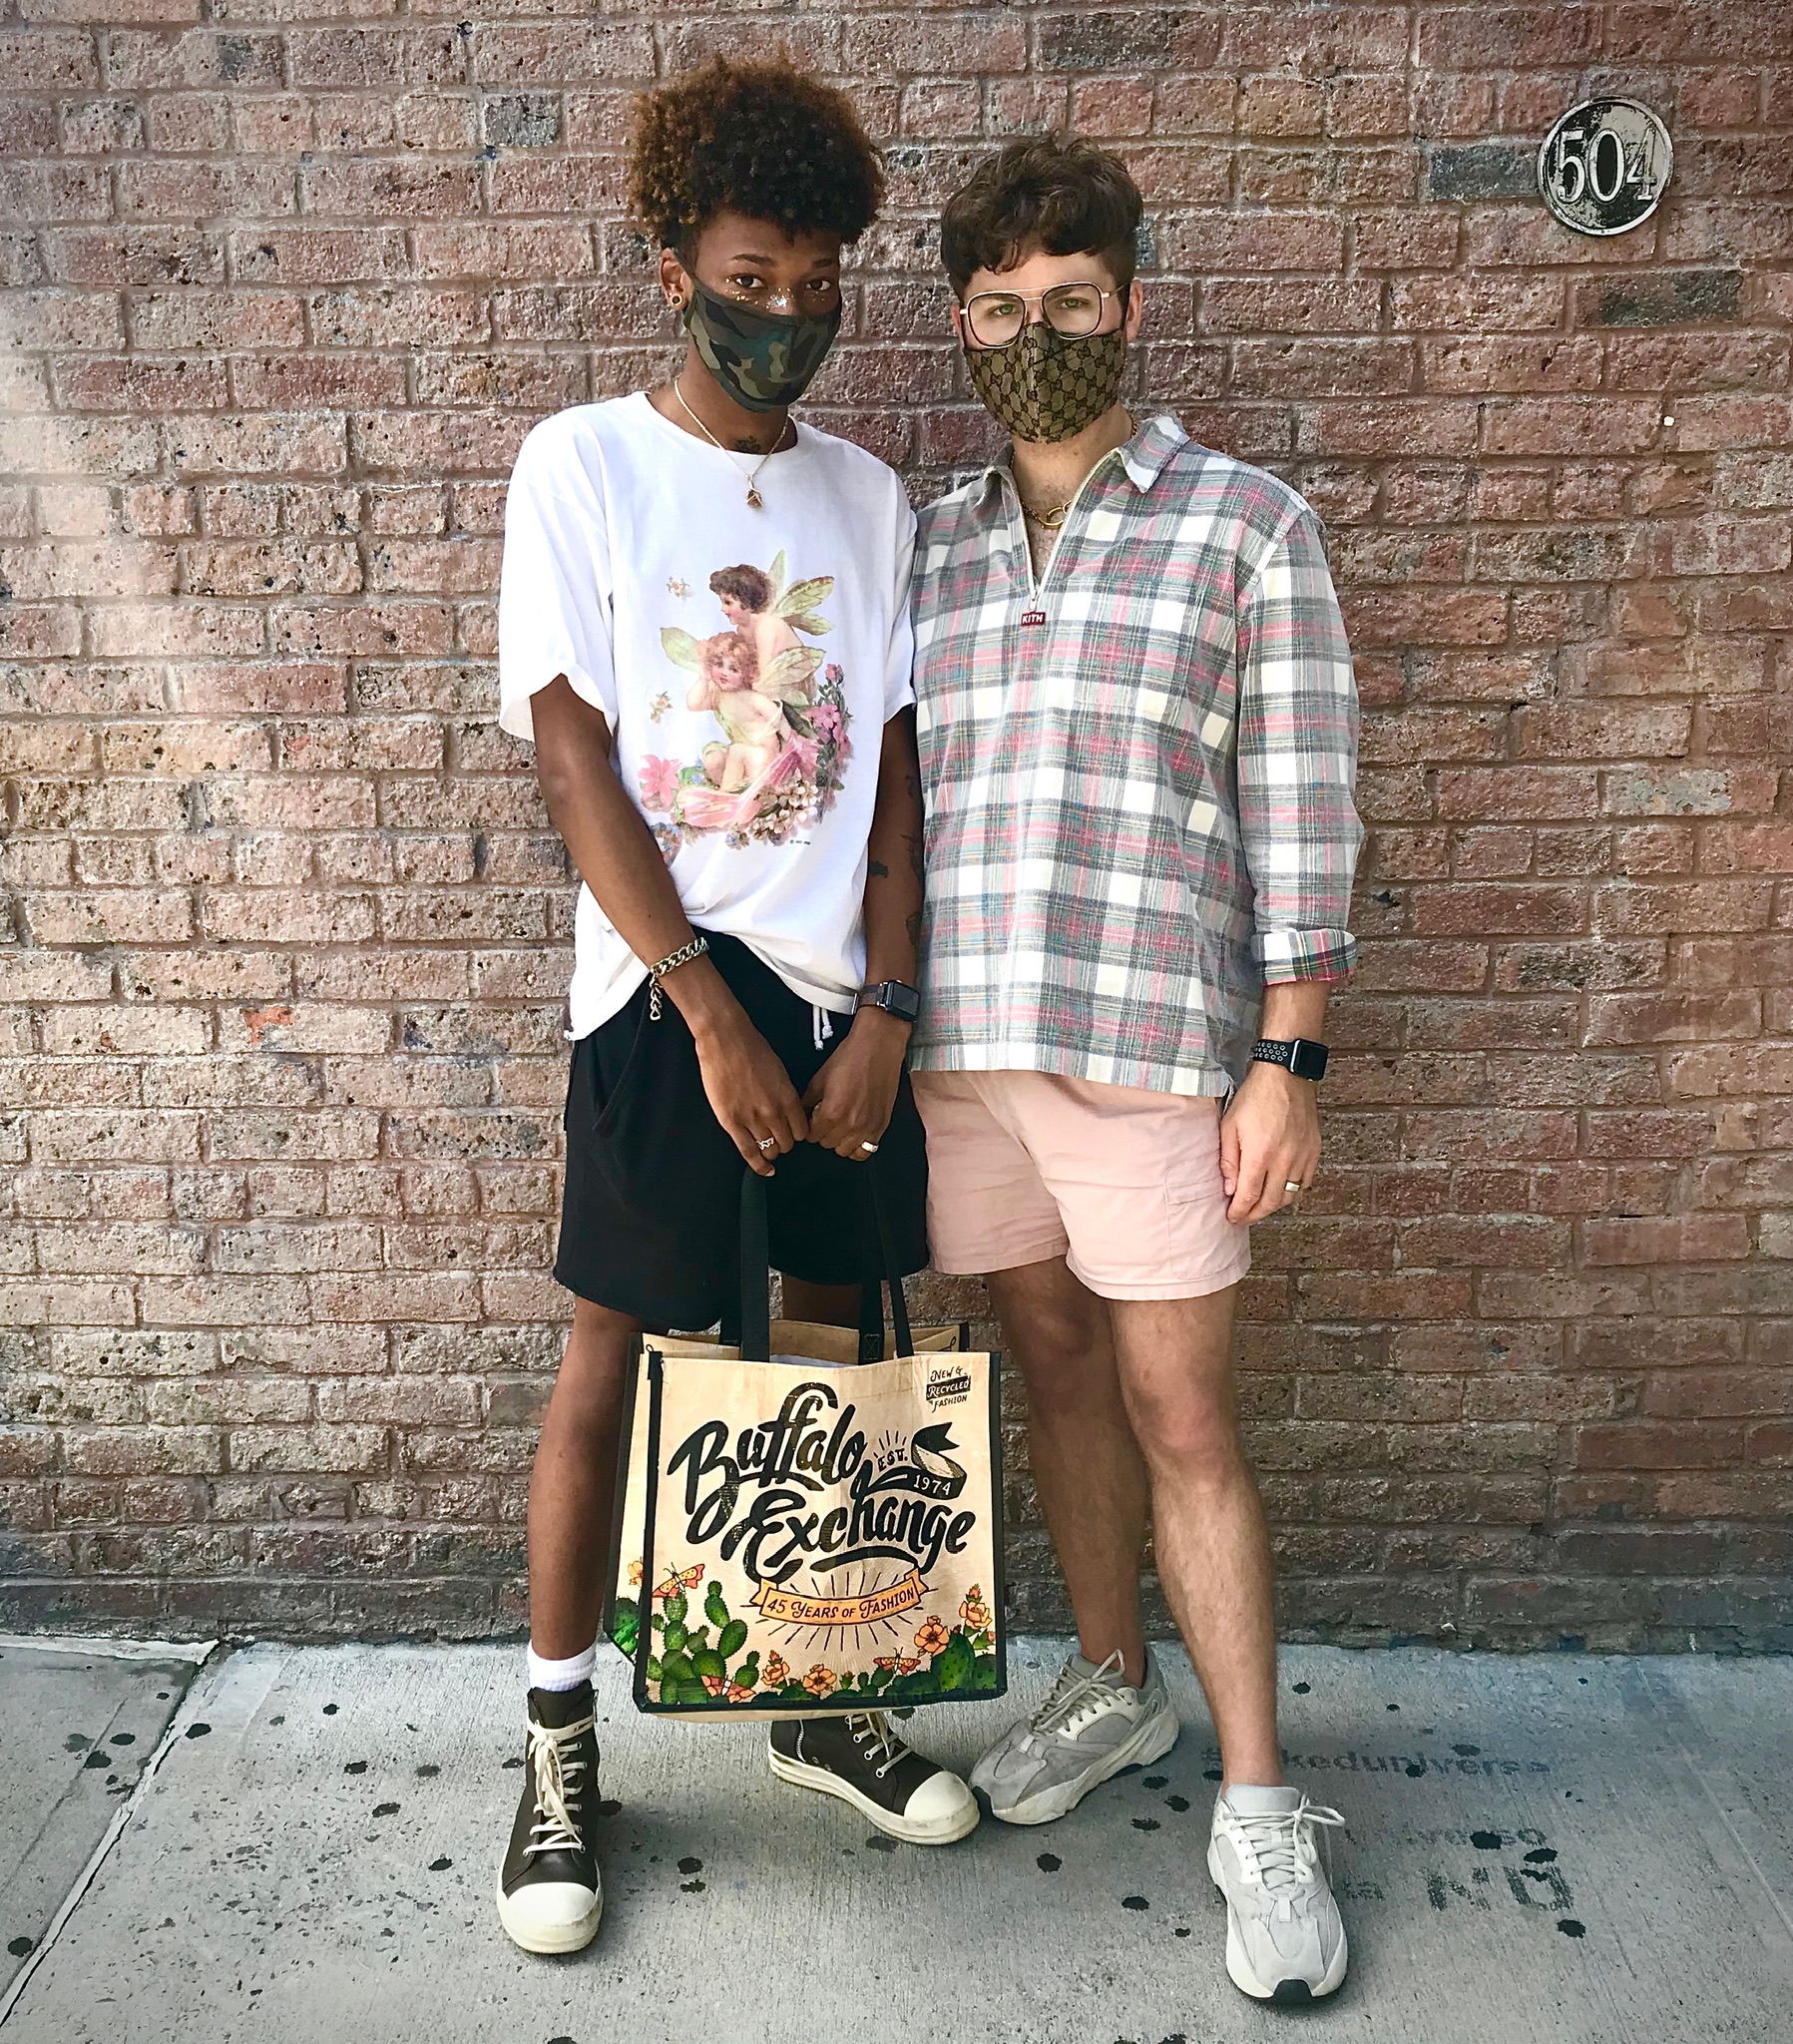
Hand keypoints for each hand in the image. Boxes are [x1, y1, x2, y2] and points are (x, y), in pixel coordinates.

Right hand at [688, 1003, 808, 1175]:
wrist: (726, 1040)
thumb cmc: (752, 1049)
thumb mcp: (780, 1072)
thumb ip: (785, 1095)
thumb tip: (788, 1110)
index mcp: (788, 1097)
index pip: (802, 1130)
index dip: (798, 1135)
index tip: (794, 1135)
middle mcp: (773, 1112)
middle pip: (787, 1143)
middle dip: (785, 1144)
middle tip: (779, 1140)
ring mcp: (752, 1119)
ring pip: (769, 1149)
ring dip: (771, 1151)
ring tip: (768, 1150)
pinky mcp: (731, 1122)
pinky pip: (748, 1151)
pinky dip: (757, 1164)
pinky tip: (764, 1170)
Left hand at [802, 1010, 906, 1161]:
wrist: (878, 1046)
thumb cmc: (852, 1057)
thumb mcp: (820, 1078)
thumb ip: (808, 1101)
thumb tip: (802, 1114)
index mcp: (832, 1112)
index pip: (812, 1137)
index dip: (809, 1128)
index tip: (812, 1120)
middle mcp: (851, 1124)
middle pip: (827, 1144)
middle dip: (822, 1133)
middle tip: (825, 1119)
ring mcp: (868, 1127)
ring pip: (845, 1151)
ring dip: (839, 1140)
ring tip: (840, 1125)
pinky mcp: (881, 1125)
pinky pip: (867, 1150)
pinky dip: (858, 1146)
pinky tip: (854, 1133)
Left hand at [1220, 1064, 1320, 1224]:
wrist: (1286, 1076)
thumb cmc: (1255, 1098)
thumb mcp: (1230, 1126)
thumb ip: (1229, 1161)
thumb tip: (1230, 1189)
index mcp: (1260, 1155)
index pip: (1249, 1196)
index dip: (1240, 1212)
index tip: (1232, 1217)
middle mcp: (1284, 1161)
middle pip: (1271, 1202)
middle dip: (1255, 1214)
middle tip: (1244, 1216)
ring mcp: (1302, 1157)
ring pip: (1290, 1196)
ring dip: (1274, 1205)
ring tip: (1261, 1204)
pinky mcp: (1314, 1151)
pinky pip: (1305, 1182)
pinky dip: (1293, 1191)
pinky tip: (1282, 1188)